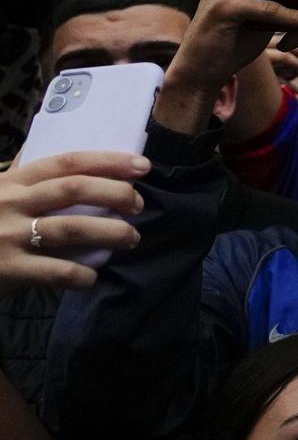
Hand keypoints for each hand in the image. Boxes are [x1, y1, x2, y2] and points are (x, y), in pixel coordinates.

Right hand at [0, 152, 147, 290]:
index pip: (68, 162)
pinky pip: (55, 271)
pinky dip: (80, 274)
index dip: (108, 161)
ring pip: (72, 228)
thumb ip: (26, 179)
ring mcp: (9, 235)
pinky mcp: (8, 268)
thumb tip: (72, 163)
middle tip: (139, 205)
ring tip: (131, 238)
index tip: (142, 166)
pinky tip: (92, 278)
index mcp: (13, 180)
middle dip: (116, 194)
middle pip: (74, 189)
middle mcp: (12, 203)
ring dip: (111, 232)